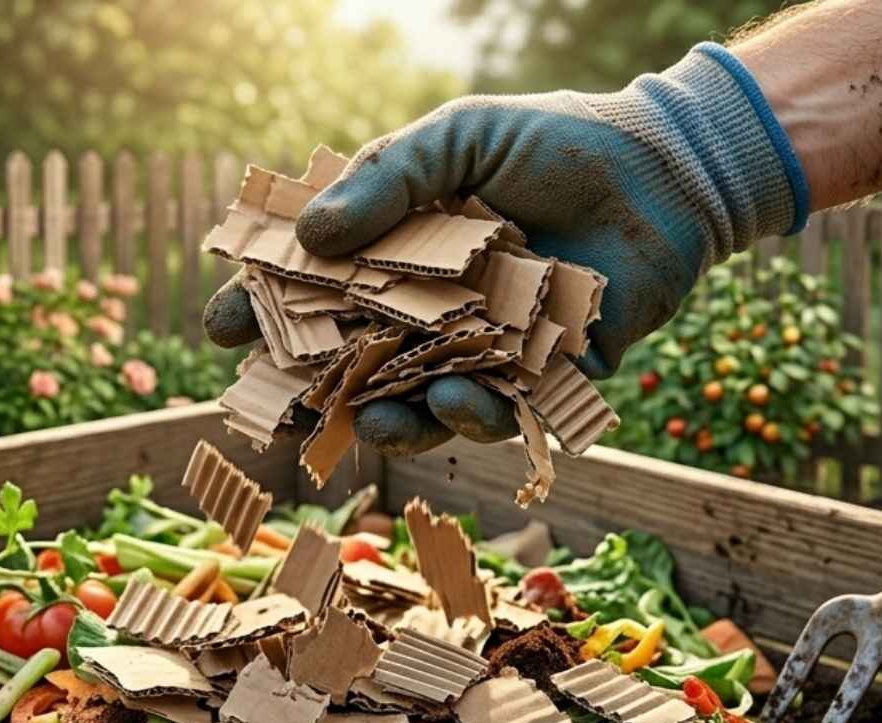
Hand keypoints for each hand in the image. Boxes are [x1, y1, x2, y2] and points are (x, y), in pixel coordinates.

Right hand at [205, 43, 806, 453]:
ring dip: (389, 419)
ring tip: (373, 423)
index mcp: (395, 250)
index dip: (262, 312)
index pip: (311, 288)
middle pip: (351, 361)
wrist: (663, 170)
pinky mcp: (540, 379)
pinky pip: (497, 412)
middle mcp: (429, 308)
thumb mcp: (457, 140)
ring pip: (417, 400)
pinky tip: (463, 403)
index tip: (219, 329)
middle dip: (310, 393)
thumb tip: (308, 234)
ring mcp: (480, 349)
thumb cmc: (554, 143)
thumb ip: (386, 181)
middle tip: (275, 416)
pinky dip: (473, 415)